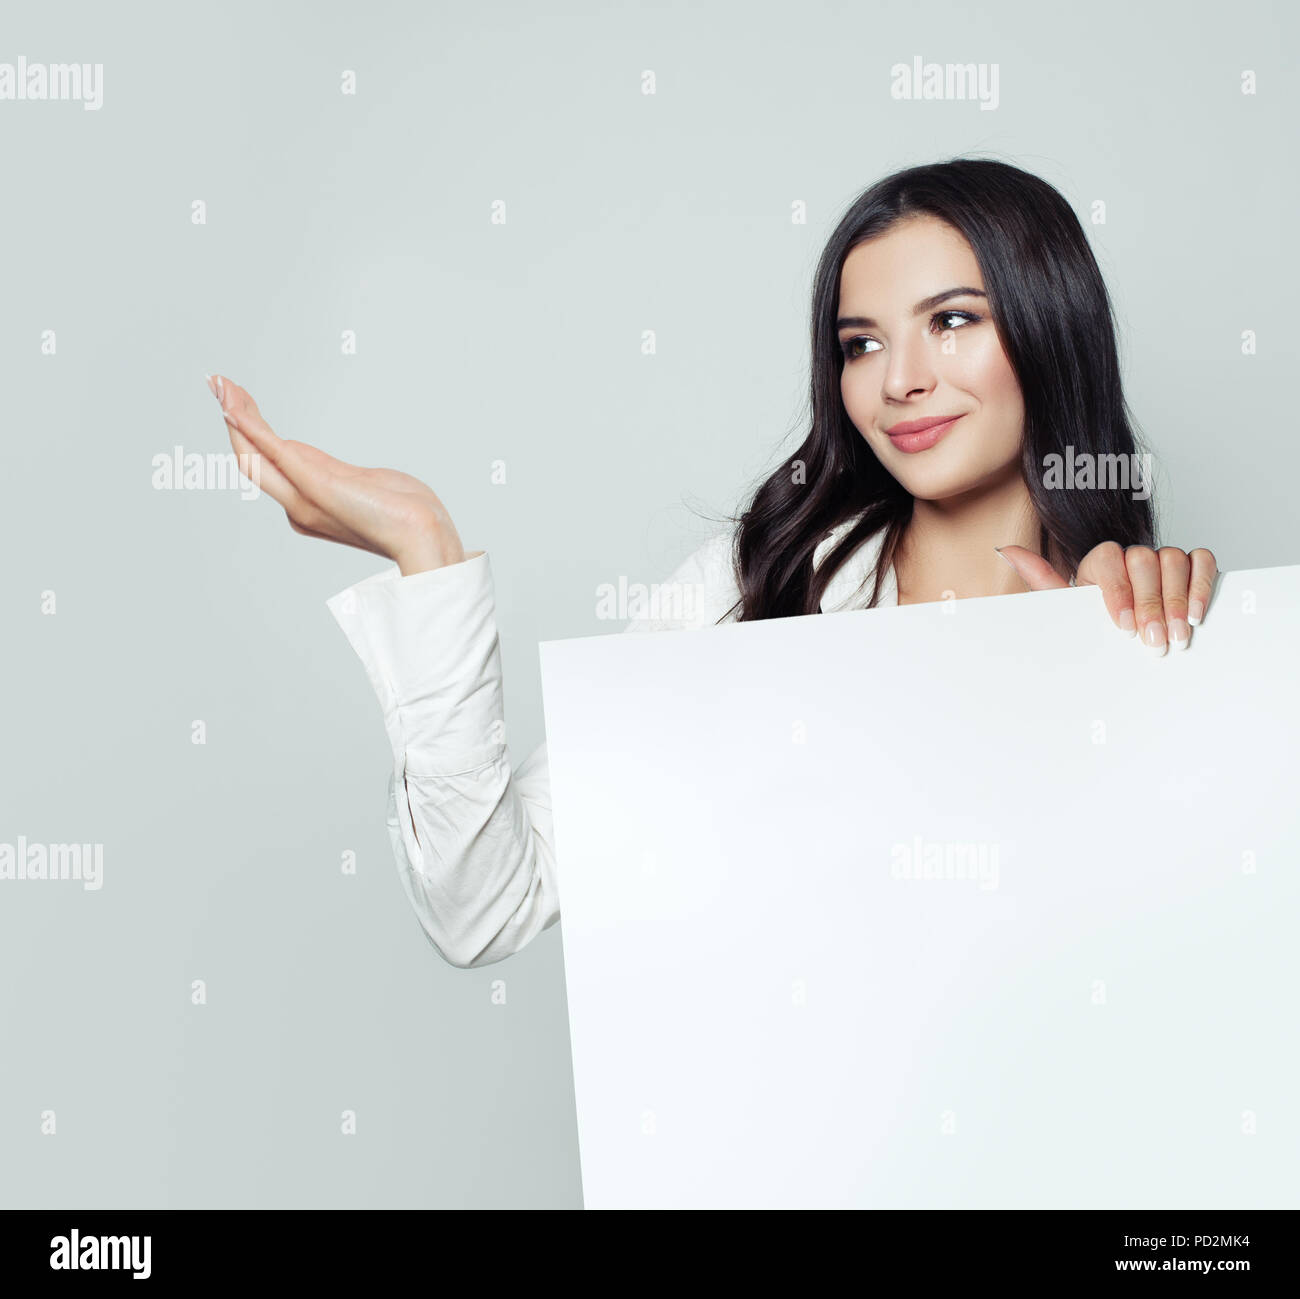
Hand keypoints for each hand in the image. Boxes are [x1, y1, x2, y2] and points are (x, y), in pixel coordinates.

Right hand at [206, 374, 469, 574]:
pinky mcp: (313, 484)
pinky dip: (248, 426)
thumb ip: (343, 476)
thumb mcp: (368, 485)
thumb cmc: (405, 512)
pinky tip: (232, 405)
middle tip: (218, 383)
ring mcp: (302, 497)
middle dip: (235, 417)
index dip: (254, 431)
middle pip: (253, 456)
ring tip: (219, 384)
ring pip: (253, 452)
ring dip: (234, 414)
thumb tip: (332, 470)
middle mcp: (298, 506)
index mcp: (309, 506)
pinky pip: (270, 451)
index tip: (242, 402)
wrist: (421, 533)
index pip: (272, 462)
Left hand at [996, 541, 1218, 655]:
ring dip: (1177, 600)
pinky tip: (1196, 615)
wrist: (1127, 638)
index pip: (1110, 559)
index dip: (1119, 592)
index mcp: (1100, 562)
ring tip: (1177, 635)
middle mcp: (1132, 555)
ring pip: (1174, 559)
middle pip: (1145, 560)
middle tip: (1153, 640)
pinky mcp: (1192, 565)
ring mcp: (1163, 558)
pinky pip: (1202, 561)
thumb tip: (1005, 549)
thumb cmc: (1095, 623)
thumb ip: (1041, 579)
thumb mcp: (1067, 607)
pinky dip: (1201, 585)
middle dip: (1150, 605)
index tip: (1123, 627)